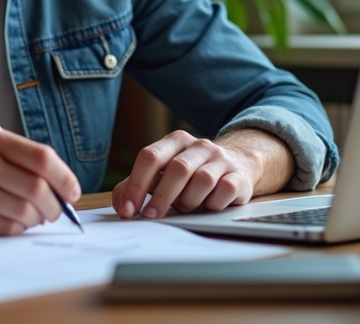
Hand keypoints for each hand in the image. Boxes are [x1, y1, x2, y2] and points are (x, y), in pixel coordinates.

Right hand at [0, 124, 80, 234]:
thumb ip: (17, 158)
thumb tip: (61, 186)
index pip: (42, 157)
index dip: (65, 177)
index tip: (72, 191)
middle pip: (36, 188)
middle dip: (54, 205)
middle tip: (55, 211)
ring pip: (24, 211)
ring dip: (36, 220)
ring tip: (33, 218)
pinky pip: (5, 228)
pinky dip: (17, 229)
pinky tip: (13, 224)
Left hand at [111, 129, 293, 220]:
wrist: (237, 165)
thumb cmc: (191, 174)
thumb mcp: (163, 174)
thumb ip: (137, 186)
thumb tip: (121, 205)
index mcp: (175, 141)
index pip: (150, 157)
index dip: (136, 185)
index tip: (128, 210)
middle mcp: (198, 145)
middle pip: (177, 168)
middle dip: (162, 197)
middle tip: (151, 217)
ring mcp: (220, 159)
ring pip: (202, 181)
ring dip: (189, 201)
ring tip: (185, 207)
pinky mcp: (239, 175)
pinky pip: (224, 191)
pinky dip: (212, 204)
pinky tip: (207, 207)